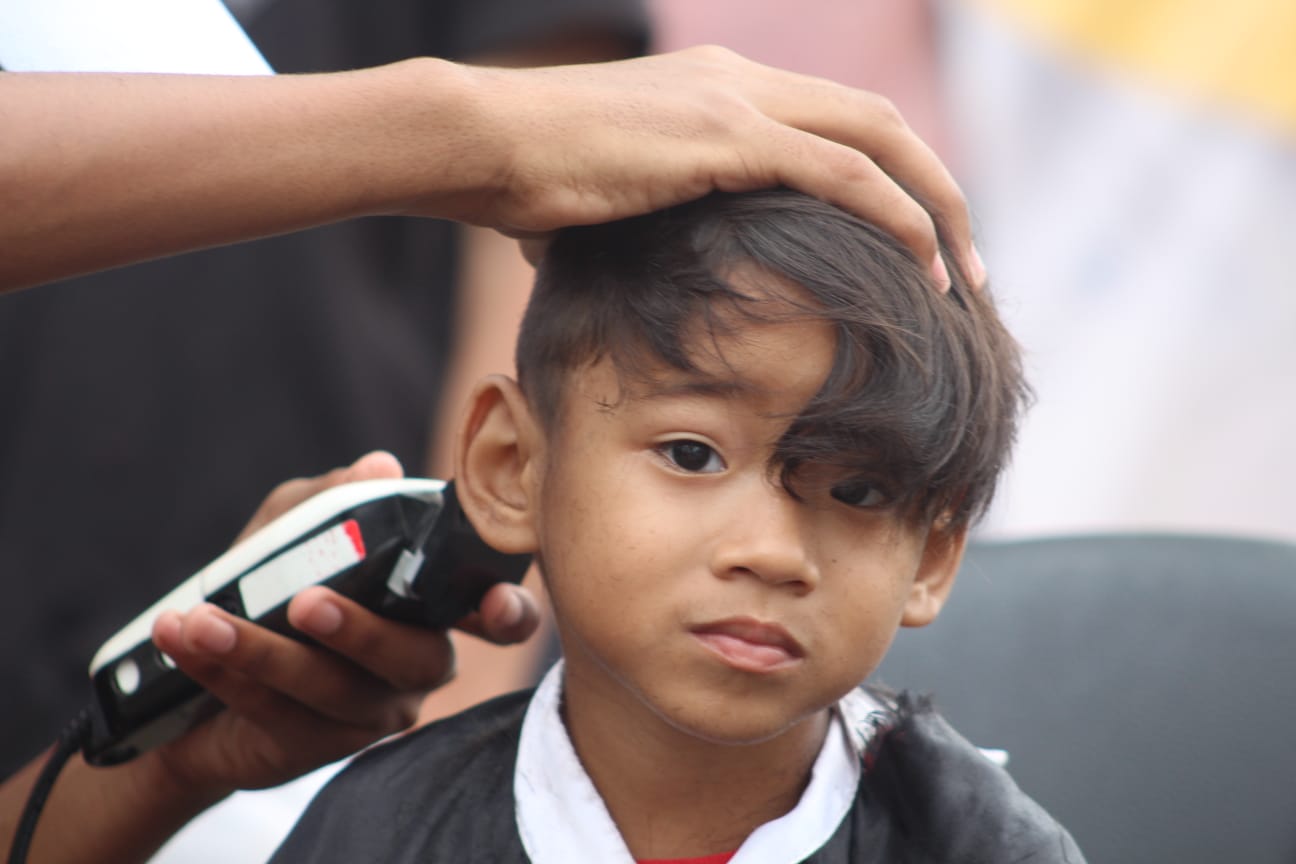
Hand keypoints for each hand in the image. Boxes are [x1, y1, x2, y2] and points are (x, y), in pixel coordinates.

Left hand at [145, 451, 538, 794]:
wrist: (195, 679)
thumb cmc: (268, 590)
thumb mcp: (292, 531)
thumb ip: (334, 499)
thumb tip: (380, 467)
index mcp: (428, 612)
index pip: (496, 618)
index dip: (510, 612)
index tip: (494, 603)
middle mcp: (413, 668)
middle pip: (416, 659)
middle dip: (361, 631)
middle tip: (305, 601)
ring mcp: (369, 714)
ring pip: (334, 689)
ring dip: (265, 652)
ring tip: (208, 621)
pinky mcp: (315, 749)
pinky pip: (274, 713)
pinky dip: (224, 672)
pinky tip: (184, 638)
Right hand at [452, 46, 979, 288]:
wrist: (477, 143)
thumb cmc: (522, 178)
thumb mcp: (599, 199)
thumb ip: (633, 219)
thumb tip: (606, 265)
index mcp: (720, 92)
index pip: (835, 125)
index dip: (891, 179)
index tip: (917, 242)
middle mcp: (741, 82)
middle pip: (880, 123)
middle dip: (938, 191)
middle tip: (967, 263)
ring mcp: (737, 101)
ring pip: (879, 139)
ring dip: (935, 208)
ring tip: (964, 278)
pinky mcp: (726, 136)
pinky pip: (841, 172)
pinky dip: (894, 216)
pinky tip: (921, 267)